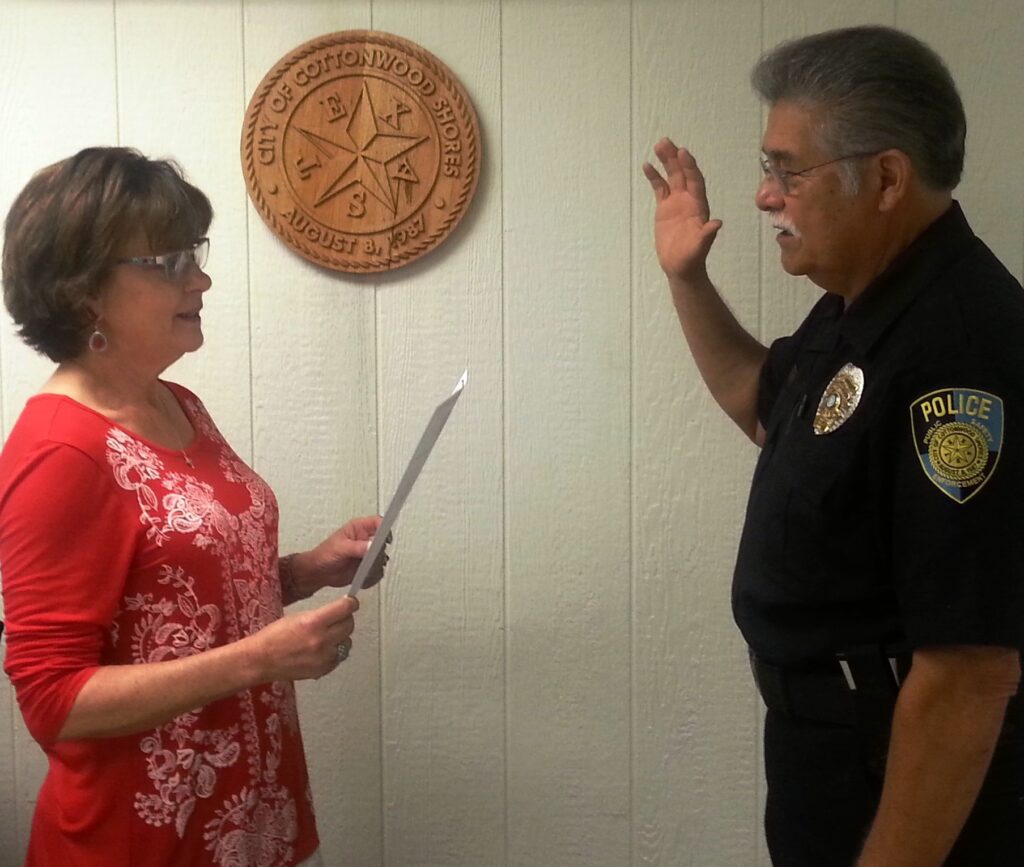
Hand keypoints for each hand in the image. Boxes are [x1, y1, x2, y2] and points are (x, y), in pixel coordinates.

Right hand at [251, 594, 359, 681]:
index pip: (345, 609)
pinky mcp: (323, 670)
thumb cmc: (274, 635)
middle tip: (337, 619)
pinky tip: (321, 650)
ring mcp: (324, 658)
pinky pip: (339, 657)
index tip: (351, 603)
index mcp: (313, 622)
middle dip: (345, 620)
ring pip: (347, 642)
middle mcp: (322, 640)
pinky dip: (334, 652)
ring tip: (326, 637)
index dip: (350, 604)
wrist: (260, 660)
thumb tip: (340, 611)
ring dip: (341, 637)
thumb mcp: (298, 617)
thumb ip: (321, 615)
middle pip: (349, 625)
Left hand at [313, 515, 388, 589]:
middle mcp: (365, 540)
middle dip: (380, 552)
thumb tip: (371, 546)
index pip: (377, 522)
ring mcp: (367, 554)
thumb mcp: (340, 548)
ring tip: (364, 570)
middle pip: (383, 542)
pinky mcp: (367, 566)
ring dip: (376, 565)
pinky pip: (378, 571)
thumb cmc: (324, 555)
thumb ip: (357, 547)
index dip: (384, 528)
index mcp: (358, 528)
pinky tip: (363, 577)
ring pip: (383, 558)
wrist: (319, 572)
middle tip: (372, 559)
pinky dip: (373, 576)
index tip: (386, 539)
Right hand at [642, 138, 722, 281]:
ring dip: (666, 161)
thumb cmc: (692, 258)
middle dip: (675, 158)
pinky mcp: (664, 208)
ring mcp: (676, 202)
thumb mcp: (700, 247)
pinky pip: (660, 188)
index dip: (690, 167)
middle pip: (682, 174)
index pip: (695, 181)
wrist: (680, 267)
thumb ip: (707, 234)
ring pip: (671, 177)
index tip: (682, 152)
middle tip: (666, 141)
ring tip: (658, 145)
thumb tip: (717, 223)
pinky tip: (647, 165)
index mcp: (698, 206)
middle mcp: (689, 200)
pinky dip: (654, 177)